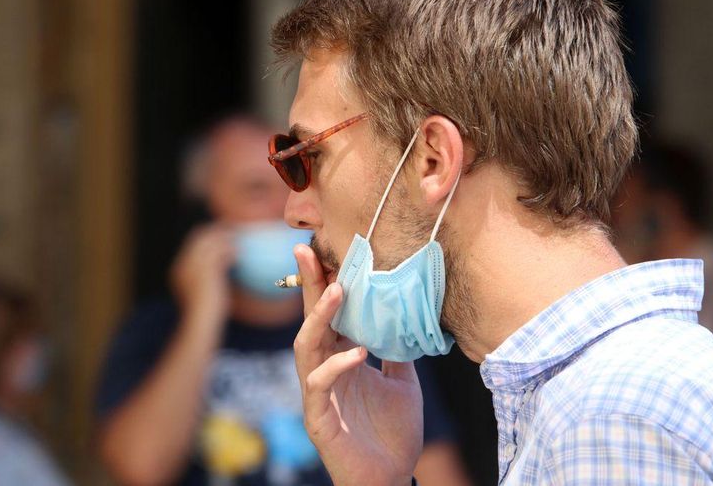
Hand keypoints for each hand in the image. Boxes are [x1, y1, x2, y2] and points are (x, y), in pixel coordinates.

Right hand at [170, 224, 235, 326]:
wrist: (199, 324)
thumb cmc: (202, 317)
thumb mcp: (200, 298)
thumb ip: (205, 284)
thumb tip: (216, 280)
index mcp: (178, 271)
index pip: (190, 244)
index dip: (205, 237)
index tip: (219, 236)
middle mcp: (183, 265)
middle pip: (199, 236)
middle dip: (215, 231)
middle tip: (231, 231)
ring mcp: (193, 266)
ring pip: (210, 241)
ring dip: (224, 239)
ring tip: (238, 241)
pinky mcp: (207, 270)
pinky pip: (220, 253)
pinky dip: (229, 251)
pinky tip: (239, 253)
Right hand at [292, 244, 421, 485]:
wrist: (391, 477)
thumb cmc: (393, 433)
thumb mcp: (402, 382)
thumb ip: (396, 351)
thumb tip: (406, 317)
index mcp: (341, 359)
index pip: (329, 315)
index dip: (323, 283)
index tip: (324, 249)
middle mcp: (324, 370)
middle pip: (309, 320)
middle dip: (307, 285)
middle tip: (306, 250)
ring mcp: (318, 394)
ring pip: (306, 348)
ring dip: (319, 318)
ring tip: (336, 291)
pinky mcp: (319, 418)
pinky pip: (320, 385)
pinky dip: (337, 366)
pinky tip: (358, 352)